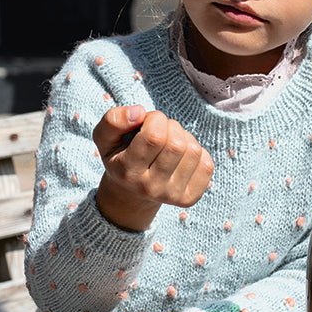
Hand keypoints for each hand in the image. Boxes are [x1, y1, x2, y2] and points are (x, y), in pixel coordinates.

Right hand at [92, 106, 214, 230]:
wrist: (132, 192)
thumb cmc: (121, 155)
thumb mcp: (105, 137)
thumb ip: (114, 120)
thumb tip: (139, 112)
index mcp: (127, 172)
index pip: (154, 136)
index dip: (155, 119)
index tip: (147, 121)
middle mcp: (149, 188)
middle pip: (176, 144)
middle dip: (171, 126)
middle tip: (160, 131)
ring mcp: (171, 196)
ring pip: (193, 151)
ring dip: (184, 137)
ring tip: (170, 142)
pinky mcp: (189, 198)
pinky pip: (206, 164)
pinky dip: (197, 153)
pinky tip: (181, 157)